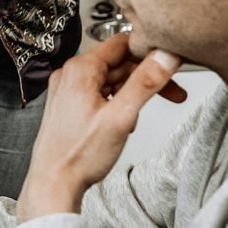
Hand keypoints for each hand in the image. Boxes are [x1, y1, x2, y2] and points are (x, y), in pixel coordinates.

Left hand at [17, 36, 184, 220]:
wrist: (54, 184)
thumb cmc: (78, 156)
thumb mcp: (120, 118)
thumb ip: (145, 83)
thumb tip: (165, 57)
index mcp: (80, 69)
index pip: (123, 43)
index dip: (150, 52)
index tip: (169, 63)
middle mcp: (70, 75)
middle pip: (119, 63)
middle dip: (146, 78)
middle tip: (173, 93)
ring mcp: (68, 90)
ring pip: (111, 79)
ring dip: (132, 93)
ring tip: (141, 116)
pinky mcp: (69, 105)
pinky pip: (100, 93)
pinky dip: (117, 102)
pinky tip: (124, 121)